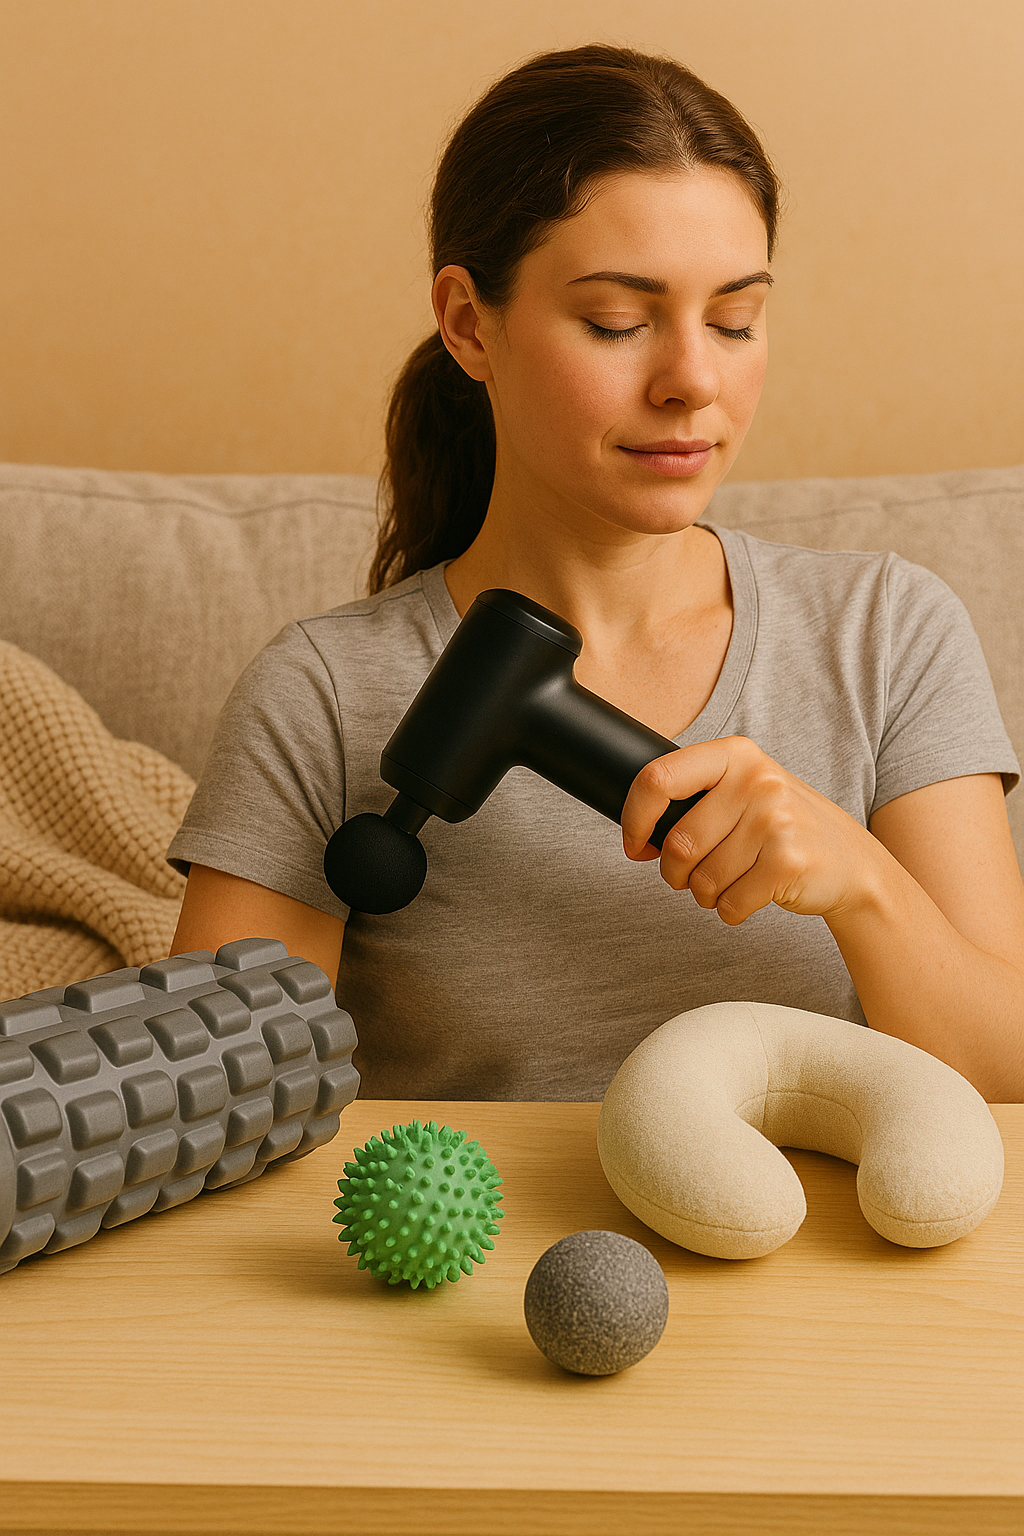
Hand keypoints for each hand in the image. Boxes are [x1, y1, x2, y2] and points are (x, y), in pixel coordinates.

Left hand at [620, 736, 879, 924]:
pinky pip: (729, 903)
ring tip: (731, 883)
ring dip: (706, 894)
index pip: (659, 779)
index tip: (635, 844)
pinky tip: (751, 895)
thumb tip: (636, 836)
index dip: (635, 819)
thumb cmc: (781, 829)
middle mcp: (756, 780)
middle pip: (678, 844)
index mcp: (735, 754)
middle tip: (694, 875)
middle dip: (676, 873)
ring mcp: (776, 819)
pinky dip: (731, 910)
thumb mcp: (743, 793)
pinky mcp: (788, 861)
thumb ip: (694, 800)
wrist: (852, 862)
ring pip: (702, 880)